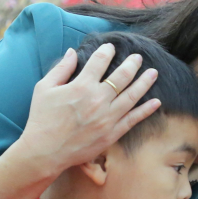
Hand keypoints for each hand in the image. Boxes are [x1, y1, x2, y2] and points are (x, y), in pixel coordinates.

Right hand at [21, 44, 160, 172]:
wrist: (44, 151)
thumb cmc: (42, 119)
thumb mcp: (44, 88)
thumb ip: (61, 68)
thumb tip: (73, 51)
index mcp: (81, 86)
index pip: (99, 62)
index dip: (106, 51)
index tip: (111, 47)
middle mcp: (98, 99)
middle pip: (122, 76)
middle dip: (132, 64)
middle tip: (138, 57)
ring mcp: (107, 118)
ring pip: (132, 96)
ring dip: (144, 82)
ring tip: (153, 72)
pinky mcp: (111, 134)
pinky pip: (133, 120)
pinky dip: (146, 110)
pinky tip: (156, 101)